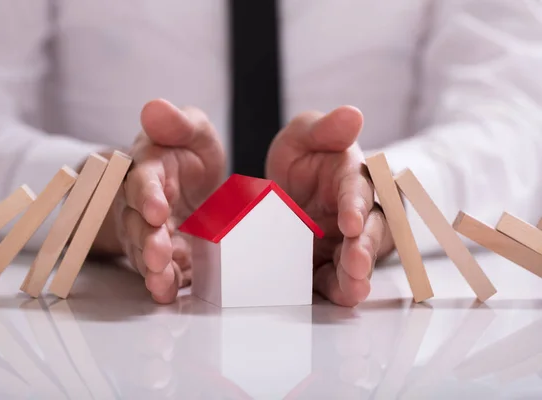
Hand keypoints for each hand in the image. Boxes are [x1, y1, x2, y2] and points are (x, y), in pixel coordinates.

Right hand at [104, 99, 224, 303]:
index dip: (147, 194)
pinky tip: (168, 293)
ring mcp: (149, 232)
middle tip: (158, 253)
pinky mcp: (163, 254)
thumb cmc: (187, 154)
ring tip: (161, 282)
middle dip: (147, 239)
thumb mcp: (193, 131)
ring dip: (152, 267)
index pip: (142, 179)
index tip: (157, 209)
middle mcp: (141, 203)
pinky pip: (160, 270)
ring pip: (143, 250)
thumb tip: (154, 108)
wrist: (191, 184)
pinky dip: (163, 283)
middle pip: (138, 221)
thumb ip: (178, 123)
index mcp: (147, 169)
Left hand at [266, 106, 393, 306]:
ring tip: (355, 287)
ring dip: (359, 274)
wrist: (286, 192)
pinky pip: (341, 280)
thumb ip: (324, 128)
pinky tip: (346, 297)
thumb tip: (353, 114)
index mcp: (352, 176)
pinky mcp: (334, 264)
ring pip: (363, 259)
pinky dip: (343, 290)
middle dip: (365, 247)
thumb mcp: (303, 136)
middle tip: (357, 262)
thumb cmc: (304, 160)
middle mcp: (359, 210)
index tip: (352, 220)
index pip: (359, 188)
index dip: (357, 204)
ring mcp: (348, 241)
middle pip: (371, 229)